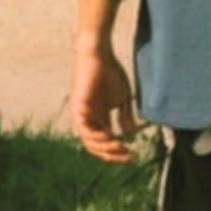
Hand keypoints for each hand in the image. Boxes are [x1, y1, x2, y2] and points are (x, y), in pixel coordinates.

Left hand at [72, 36, 138, 161]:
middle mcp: (88, 119)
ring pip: (88, 141)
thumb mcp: (122, 98)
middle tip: (128, 156)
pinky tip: (109, 137)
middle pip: (96, 146)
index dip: (117, 152)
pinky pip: (83, 128)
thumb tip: (129, 134)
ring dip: (104, 148)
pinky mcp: (78, 106)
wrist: (100, 54)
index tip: (133, 156)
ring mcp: (82, 114)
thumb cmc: (110, 72)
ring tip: (119, 147)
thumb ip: (125, 115)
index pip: (104, 143)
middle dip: (112, 154)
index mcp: (98, 118)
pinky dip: (95, 136)